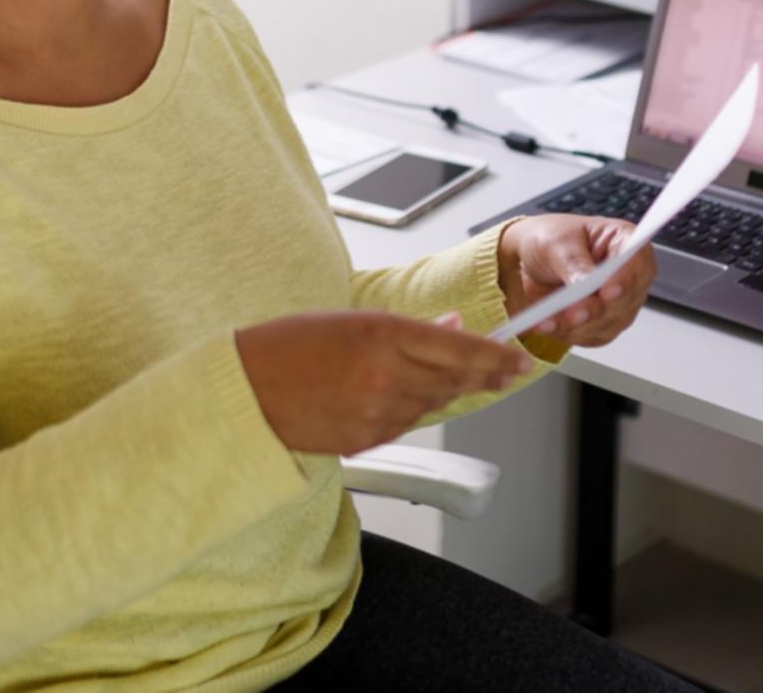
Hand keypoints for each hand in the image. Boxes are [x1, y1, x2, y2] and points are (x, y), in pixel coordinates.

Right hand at [233, 311, 533, 455]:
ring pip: (434, 404)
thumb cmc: (287, 346)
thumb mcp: (351, 321)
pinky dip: (413, 409)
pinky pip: (406, 424)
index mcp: (382, 335)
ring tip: (455, 378)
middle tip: (508, 371)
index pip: (459, 348)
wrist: (243, 392)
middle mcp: (385, 376)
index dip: (496, 357)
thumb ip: (409, 328)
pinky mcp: (365, 440)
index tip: (519, 359)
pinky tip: (405, 397)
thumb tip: (452, 326)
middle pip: (455, 379)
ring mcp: (376, 413)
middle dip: (485, 375)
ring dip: (448, 390)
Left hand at [496, 215, 655, 348]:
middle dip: (598, 309)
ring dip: (580, 326)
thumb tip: (586, 283)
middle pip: (628, 298)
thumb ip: (573, 262)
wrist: (529, 261)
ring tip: (550, 320)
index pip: (638, 260)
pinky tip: (547, 326)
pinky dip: (568, 334)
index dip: (626, 278)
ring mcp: (619, 302)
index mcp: (623, 240)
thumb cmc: (550, 241)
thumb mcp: (556, 243)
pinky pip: (592, 336)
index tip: (606, 291)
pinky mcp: (602, 323)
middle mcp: (628, 274)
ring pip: (611, 322)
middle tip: (573, 312)